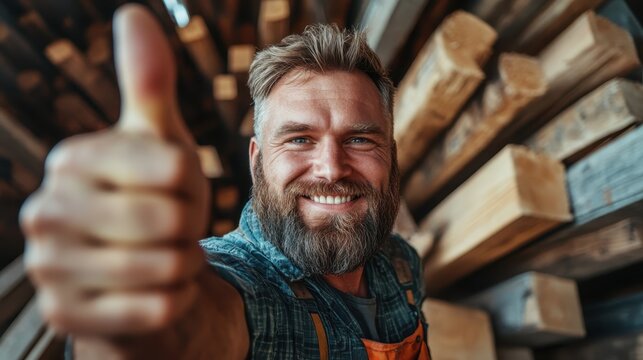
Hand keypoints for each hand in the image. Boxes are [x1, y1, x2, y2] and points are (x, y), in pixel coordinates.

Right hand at [20, 4, 209, 335]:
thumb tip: (134, 12)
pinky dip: (175, 299)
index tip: (175, 189)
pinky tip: (158, 290)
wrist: (140, 272)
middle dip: (188, 227)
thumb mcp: (158, 141)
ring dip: (183, 264)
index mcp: (72, 161)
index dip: (192, 185)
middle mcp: (46, 212)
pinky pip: (156, 308)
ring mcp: (49, 268)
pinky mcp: (66, 315)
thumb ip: (148, 84)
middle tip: (173, 229)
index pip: (170, 168)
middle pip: (167, 219)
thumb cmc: (153, 199)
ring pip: (164, 266)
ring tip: (166, 256)